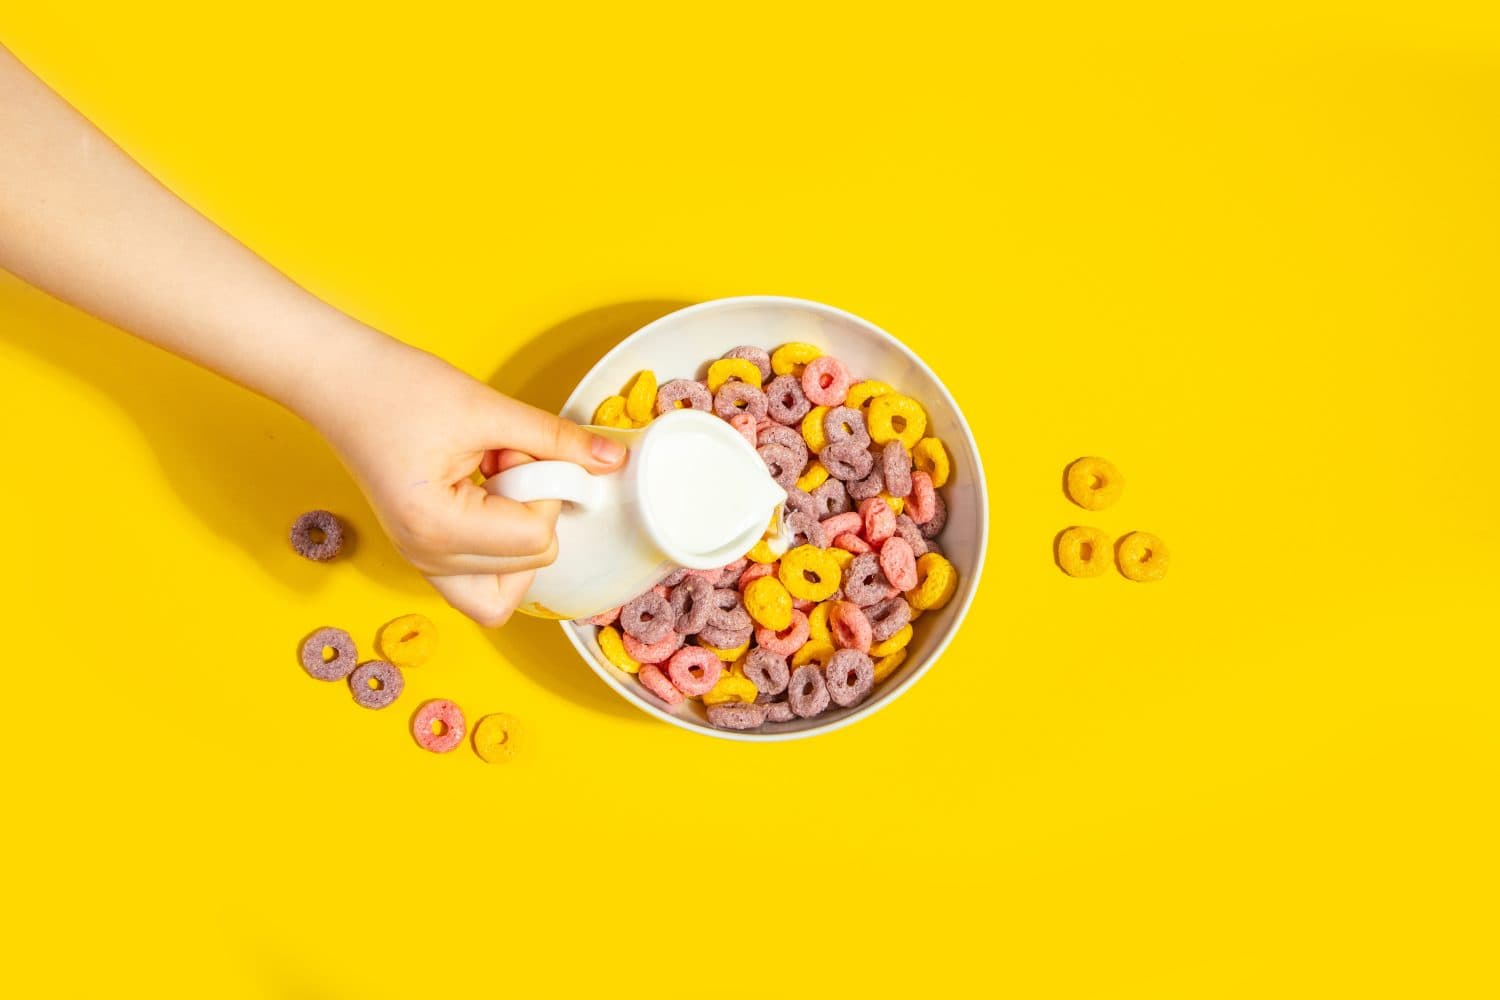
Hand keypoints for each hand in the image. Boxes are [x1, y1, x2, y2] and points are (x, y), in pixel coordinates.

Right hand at [308, 334, 624, 624]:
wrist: (335, 380)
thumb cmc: (393, 387)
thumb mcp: (487, 408)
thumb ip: (555, 439)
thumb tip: (609, 461)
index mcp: (436, 528)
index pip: (536, 539)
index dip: (544, 487)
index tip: (515, 448)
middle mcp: (426, 558)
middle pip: (530, 564)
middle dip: (533, 508)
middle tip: (503, 459)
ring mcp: (421, 561)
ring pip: (508, 587)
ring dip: (517, 531)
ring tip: (491, 479)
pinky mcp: (424, 551)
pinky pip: (483, 576)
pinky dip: (500, 540)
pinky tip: (483, 491)